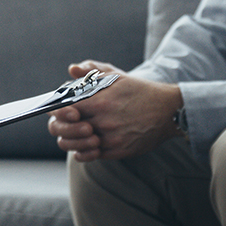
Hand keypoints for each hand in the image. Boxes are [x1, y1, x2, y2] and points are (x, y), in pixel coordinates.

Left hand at [46, 60, 182, 161]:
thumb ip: (91, 72)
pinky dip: (84, 151)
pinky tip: (86, 143)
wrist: (168, 110)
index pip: (63, 109)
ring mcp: (110, 138)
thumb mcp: (115, 76)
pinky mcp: (118, 151)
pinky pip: (91, 155)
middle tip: (66, 122)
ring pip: (77, 145)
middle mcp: (103, 121)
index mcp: (99, 101)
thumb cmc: (138, 91)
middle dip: (61, 126)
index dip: (57, 110)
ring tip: (77, 132)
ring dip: (72, 140)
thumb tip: (71, 69)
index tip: (58, 109)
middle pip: (65, 129)